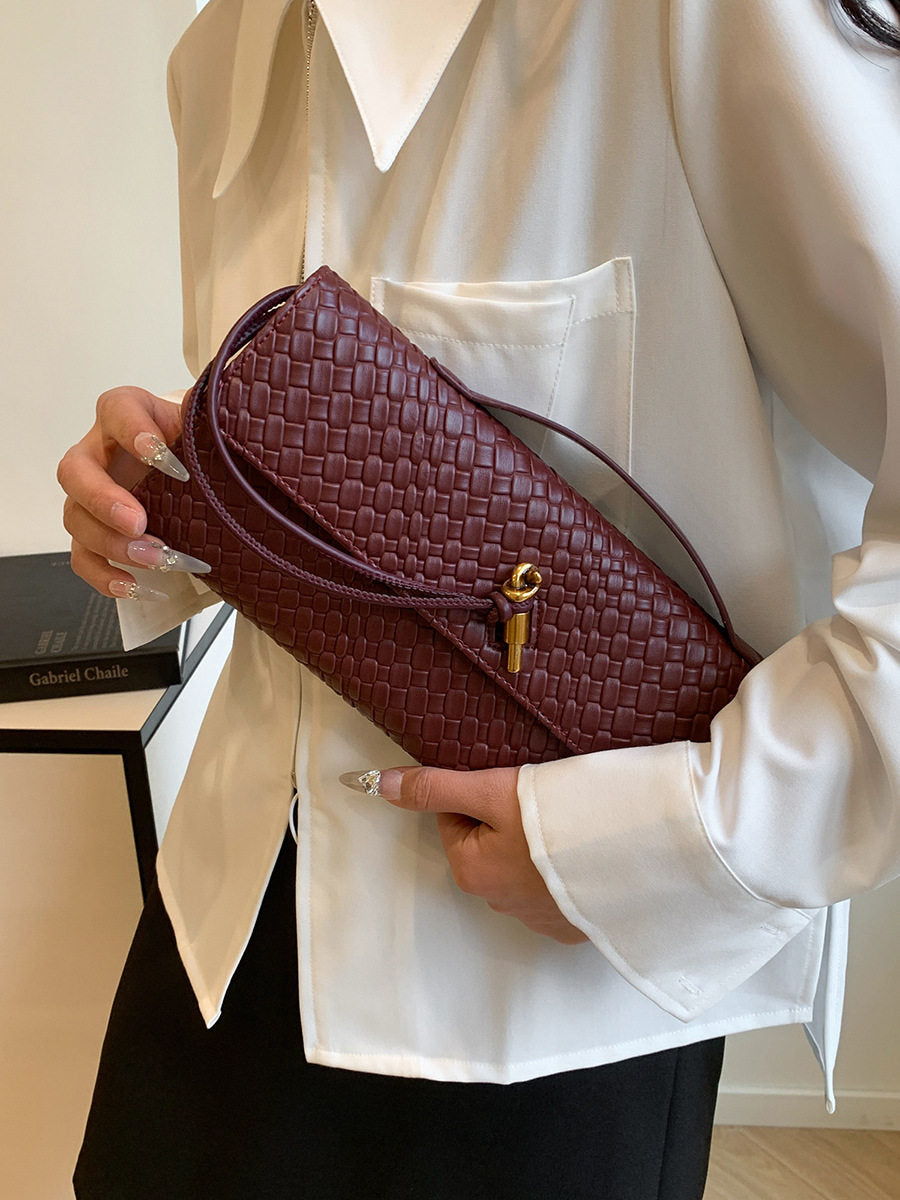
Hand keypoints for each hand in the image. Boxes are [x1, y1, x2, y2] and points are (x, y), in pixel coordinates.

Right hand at [57, 386, 205, 598]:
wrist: (199, 477)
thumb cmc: (198, 448)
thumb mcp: (207, 428)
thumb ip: (214, 417)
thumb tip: (232, 411)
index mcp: (126, 415)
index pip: (116, 409)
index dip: (132, 431)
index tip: (158, 454)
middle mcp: (99, 454)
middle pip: (75, 471)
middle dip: (103, 499)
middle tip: (138, 522)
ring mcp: (91, 496)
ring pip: (76, 519)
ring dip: (112, 544)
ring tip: (156, 558)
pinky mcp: (96, 533)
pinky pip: (85, 559)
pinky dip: (107, 576)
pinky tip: (137, 586)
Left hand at [377, 766, 587, 943]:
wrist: (637, 851)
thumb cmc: (558, 817)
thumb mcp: (492, 791)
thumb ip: (436, 787)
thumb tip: (376, 784)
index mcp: (472, 870)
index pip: (455, 819)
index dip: (479, 791)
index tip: (511, 783)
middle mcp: (498, 902)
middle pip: (487, 844)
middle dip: (506, 819)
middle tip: (542, 799)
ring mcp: (540, 918)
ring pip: (521, 866)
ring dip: (535, 845)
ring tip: (568, 821)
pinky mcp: (575, 924)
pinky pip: (557, 888)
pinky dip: (564, 868)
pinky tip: (585, 850)